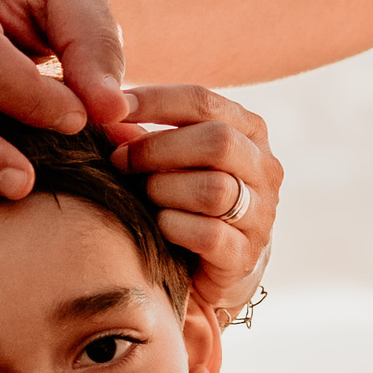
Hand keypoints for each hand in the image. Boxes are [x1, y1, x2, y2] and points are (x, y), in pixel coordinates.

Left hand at [105, 83, 279, 322]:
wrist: (214, 270)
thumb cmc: (186, 203)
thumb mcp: (171, 163)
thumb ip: (145, 140)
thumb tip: (107, 121)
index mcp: (248, 131)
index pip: (202, 102)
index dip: (153, 101)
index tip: (110, 108)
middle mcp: (264, 168)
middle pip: (217, 141)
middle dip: (157, 149)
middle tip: (119, 161)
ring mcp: (261, 214)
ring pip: (215, 190)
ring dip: (165, 190)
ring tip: (144, 197)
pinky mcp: (246, 255)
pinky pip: (209, 234)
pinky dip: (174, 227)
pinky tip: (160, 226)